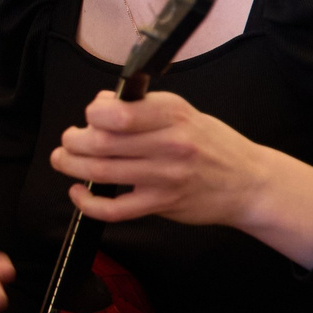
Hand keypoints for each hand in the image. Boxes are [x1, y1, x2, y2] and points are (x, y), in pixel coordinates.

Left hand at [53, 90, 312, 267]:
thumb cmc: (213, 145)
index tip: (88, 117)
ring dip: (72, 166)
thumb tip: (100, 104)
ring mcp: (165, 177)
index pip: (119, 112)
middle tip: (67, 140)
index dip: (92, 114)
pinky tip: (78, 193)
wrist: (249, 183)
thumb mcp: (184, 113)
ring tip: (63, 160)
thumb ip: (143, 107)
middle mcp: (169, 144)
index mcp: (173, 114)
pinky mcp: (161, 205)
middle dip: (74, 140)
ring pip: (103, 171)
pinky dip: (88, 202)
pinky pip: (115, 208)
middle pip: (103, 142)